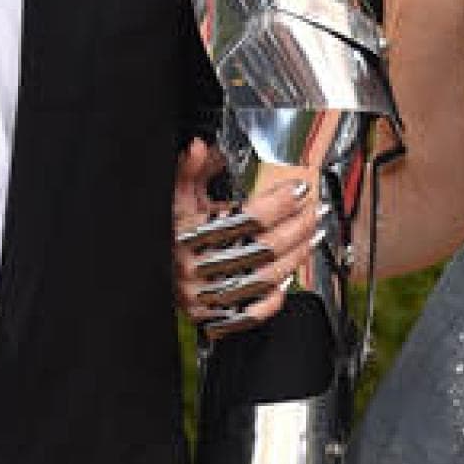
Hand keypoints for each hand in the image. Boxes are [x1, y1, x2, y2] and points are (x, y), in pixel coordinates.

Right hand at [173, 139, 320, 336]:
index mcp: (189, 234)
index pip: (246, 217)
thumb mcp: (176, 198)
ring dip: (296, 255)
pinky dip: (275, 296)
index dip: (279, 202)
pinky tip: (289, 275)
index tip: (299, 189)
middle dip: (297, 227)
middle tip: (315, 211)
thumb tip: (199, 148)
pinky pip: (252, 312)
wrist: (148, 271)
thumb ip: (190, 171)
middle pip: (263, 247)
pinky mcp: (213, 315)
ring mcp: (207, 294)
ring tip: (312, 235)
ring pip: (264, 278)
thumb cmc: (167, 234)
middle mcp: (198, 267)